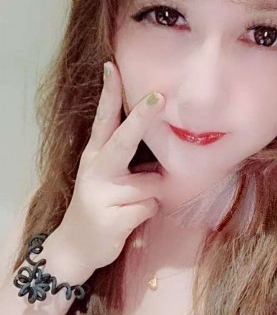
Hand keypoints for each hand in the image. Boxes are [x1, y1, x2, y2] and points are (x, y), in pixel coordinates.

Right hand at [56, 60, 164, 272]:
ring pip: (151, 183)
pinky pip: (150, 206)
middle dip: (142, 118)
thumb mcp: (105, 176)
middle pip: (123, 140)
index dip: (110, 93)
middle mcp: (96, 170)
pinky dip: (148, 213)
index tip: (113, 68)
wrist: (76, 246)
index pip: (103, 118)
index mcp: (95, 155)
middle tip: (159, 97)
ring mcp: (102, 194)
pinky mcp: (112, 218)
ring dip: (151, 195)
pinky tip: (130, 220)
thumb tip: (162, 139)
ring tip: (131, 205)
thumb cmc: (101, 204)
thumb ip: (125, 158)